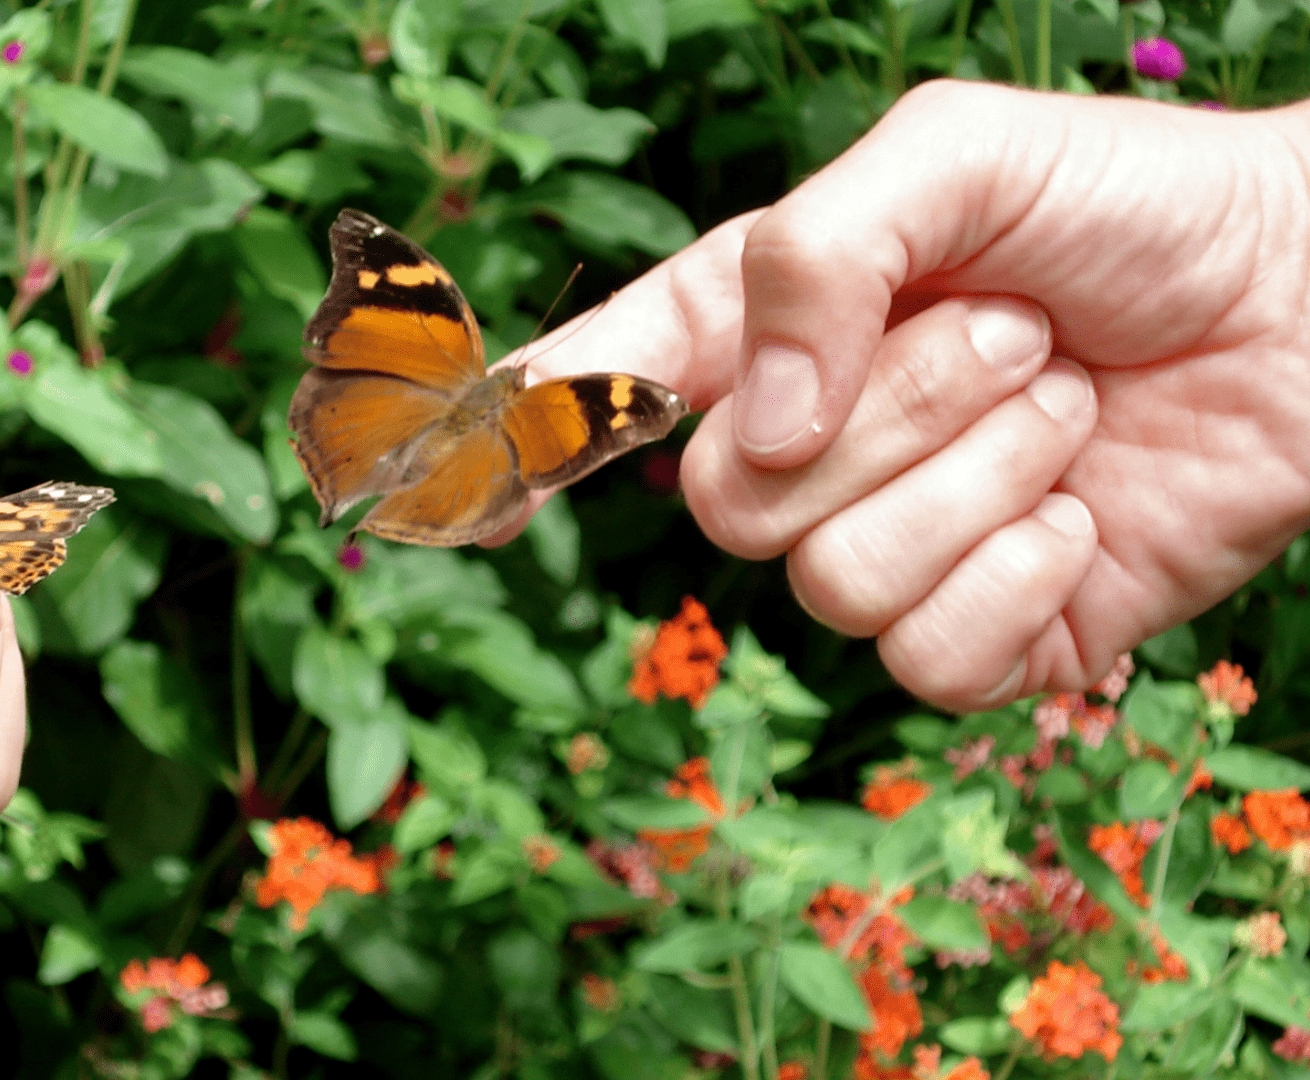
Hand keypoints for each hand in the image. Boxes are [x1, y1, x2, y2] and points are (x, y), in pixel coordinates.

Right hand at [503, 82, 1309, 709]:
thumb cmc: (1133, 204)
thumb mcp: (956, 154)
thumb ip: (813, 256)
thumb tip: (761, 429)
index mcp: (768, 328)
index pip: (606, 389)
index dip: (527, 428)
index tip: (457, 458)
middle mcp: (809, 450)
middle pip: (728, 503)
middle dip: (894, 410)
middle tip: (1017, 334)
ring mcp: (895, 549)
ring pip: (833, 587)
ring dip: (977, 481)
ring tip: (1066, 405)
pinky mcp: (987, 641)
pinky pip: (927, 663)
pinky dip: (1020, 581)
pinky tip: (1081, 513)